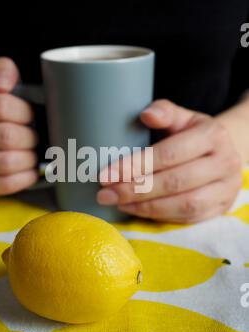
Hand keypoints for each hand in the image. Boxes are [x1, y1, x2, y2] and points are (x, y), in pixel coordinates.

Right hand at [0, 58, 38, 197]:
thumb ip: (4, 72)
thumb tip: (0, 84)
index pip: (0, 106)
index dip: (25, 113)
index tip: (31, 117)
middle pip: (6, 136)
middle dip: (30, 138)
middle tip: (34, 138)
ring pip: (6, 162)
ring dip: (28, 159)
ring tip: (32, 154)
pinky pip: (2, 184)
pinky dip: (23, 179)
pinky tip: (29, 171)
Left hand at [97, 100, 242, 223]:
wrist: (222, 154)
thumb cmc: (193, 134)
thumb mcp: (182, 118)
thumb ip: (165, 113)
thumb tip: (146, 114)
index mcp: (213, 135)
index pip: (169, 154)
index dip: (136, 166)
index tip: (106, 174)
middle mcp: (224, 162)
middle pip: (175, 181)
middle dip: (135, 190)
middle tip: (105, 194)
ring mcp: (225, 189)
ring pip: (183, 205)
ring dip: (144, 207)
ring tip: (117, 203)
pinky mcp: (220, 209)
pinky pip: (186, 218)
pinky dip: (157, 216)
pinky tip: (135, 209)